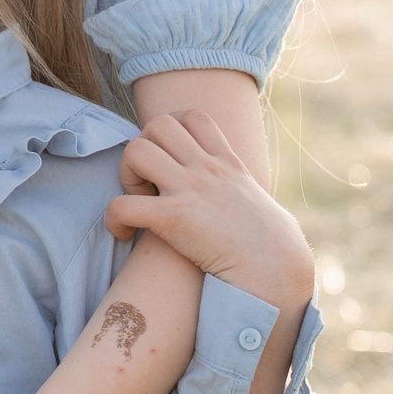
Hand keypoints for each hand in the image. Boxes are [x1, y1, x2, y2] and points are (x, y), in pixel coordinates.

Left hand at [104, 112, 312, 311]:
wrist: (279, 276)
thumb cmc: (277, 251)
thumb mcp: (263, 206)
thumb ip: (250, 194)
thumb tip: (258, 201)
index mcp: (229, 165)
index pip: (194, 117)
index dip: (170, 132)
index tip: (169, 161)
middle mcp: (209, 170)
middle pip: (158, 123)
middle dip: (143, 149)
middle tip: (147, 184)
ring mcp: (191, 190)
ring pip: (136, 150)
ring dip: (125, 174)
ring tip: (138, 202)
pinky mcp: (174, 218)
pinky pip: (121, 204)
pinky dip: (113, 218)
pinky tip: (123, 234)